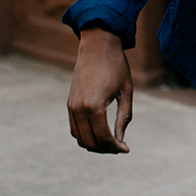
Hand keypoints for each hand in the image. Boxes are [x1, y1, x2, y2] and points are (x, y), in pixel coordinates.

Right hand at [68, 28, 132, 153]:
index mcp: (94, 106)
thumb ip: (124, 116)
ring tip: (111, 142)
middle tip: (120, 147)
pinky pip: (74, 128)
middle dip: (106, 149)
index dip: (115, 147)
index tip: (126, 149)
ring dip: (95, 145)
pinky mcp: (69, 103)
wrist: (97, 46)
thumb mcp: (126, 91)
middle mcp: (79, 109)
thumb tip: (120, 139)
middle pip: (90, 142)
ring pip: (80, 138)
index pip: (103, 138)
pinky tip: (99, 133)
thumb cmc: (116, 66)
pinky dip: (85, 136)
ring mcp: (71, 107)